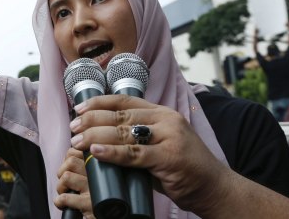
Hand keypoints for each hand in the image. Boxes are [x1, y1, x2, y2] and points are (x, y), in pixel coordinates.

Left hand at [54, 148, 94, 218]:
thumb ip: (86, 163)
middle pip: (70, 162)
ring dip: (61, 187)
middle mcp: (98, 174)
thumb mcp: (97, 175)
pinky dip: (59, 201)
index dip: (68, 160)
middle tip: (67, 182)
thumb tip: (70, 154)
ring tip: (66, 193)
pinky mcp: (89, 205)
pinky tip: (63, 204)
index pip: (75, 151)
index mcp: (99, 164)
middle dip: (62, 172)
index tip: (70, 169)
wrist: (111, 215)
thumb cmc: (99, 194)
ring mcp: (94, 189)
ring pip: (66, 177)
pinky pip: (65, 197)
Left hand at [69, 95, 228, 212]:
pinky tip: (96, 151)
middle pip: (120, 115)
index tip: (79, 108)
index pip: (124, 101)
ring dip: (95, 135)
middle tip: (74, 127)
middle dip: (92, 119)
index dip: (99, 102)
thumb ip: (137, 139)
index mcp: (162, 113)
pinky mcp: (169, 158)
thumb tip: (101, 138)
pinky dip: (112, 152)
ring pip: (123, 132)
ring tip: (77, 140)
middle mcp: (166, 120)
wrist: (214, 187)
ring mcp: (169, 138)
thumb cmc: (183, 168)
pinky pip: (134, 154)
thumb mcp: (160, 145)